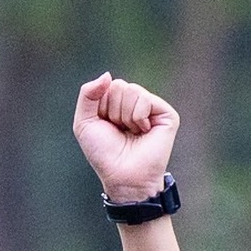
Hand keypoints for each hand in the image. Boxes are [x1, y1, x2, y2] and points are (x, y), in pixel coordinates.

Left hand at [72, 72, 178, 198]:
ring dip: (125, 116)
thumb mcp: (84, 122)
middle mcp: (136, 103)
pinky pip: (146, 99)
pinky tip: (144, 131)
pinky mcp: (167, 114)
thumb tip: (107, 75)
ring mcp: (152, 108)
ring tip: (132, 132)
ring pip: (132, 91)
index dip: (101, 107)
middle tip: (120, 130)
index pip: (107, 85)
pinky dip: (138, 117)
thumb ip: (87, 94)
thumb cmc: (104, 153)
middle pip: (119, 85)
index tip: (107, 126)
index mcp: (117, 103)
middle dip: (113, 110)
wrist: (122, 175)